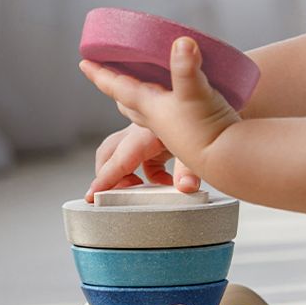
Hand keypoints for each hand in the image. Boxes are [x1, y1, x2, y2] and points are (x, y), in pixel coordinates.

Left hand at [79, 37, 239, 183]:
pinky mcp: (188, 136)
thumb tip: (183, 42)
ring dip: (138, 101)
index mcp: (150, 106)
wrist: (228, 158)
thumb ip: (187, 66)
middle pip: (126, 105)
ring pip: (143, 116)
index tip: (83, 63)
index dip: (100, 74)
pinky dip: (166, 115)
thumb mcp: (196, 91)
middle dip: (116, 89)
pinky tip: (179, 104)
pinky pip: (167, 126)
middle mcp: (155, 119)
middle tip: (106, 76)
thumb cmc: (207, 128)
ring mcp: (170, 129)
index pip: (118, 87)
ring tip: (141, 89)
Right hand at [85, 123, 199, 201]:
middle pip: (110, 152)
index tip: (92, 196)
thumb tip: (186, 188)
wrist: (214, 106)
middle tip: (112, 198)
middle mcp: (141, 128)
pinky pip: (139, 158)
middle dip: (106, 175)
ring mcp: (145, 131)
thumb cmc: (206, 121)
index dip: (106, 179)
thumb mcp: (198, 145)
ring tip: (136, 191)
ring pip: (120, 153)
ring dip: (122, 173)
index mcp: (148, 131)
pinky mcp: (154, 136)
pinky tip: (164, 183)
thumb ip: (189, 168)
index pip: (121, 159)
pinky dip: (144, 173)